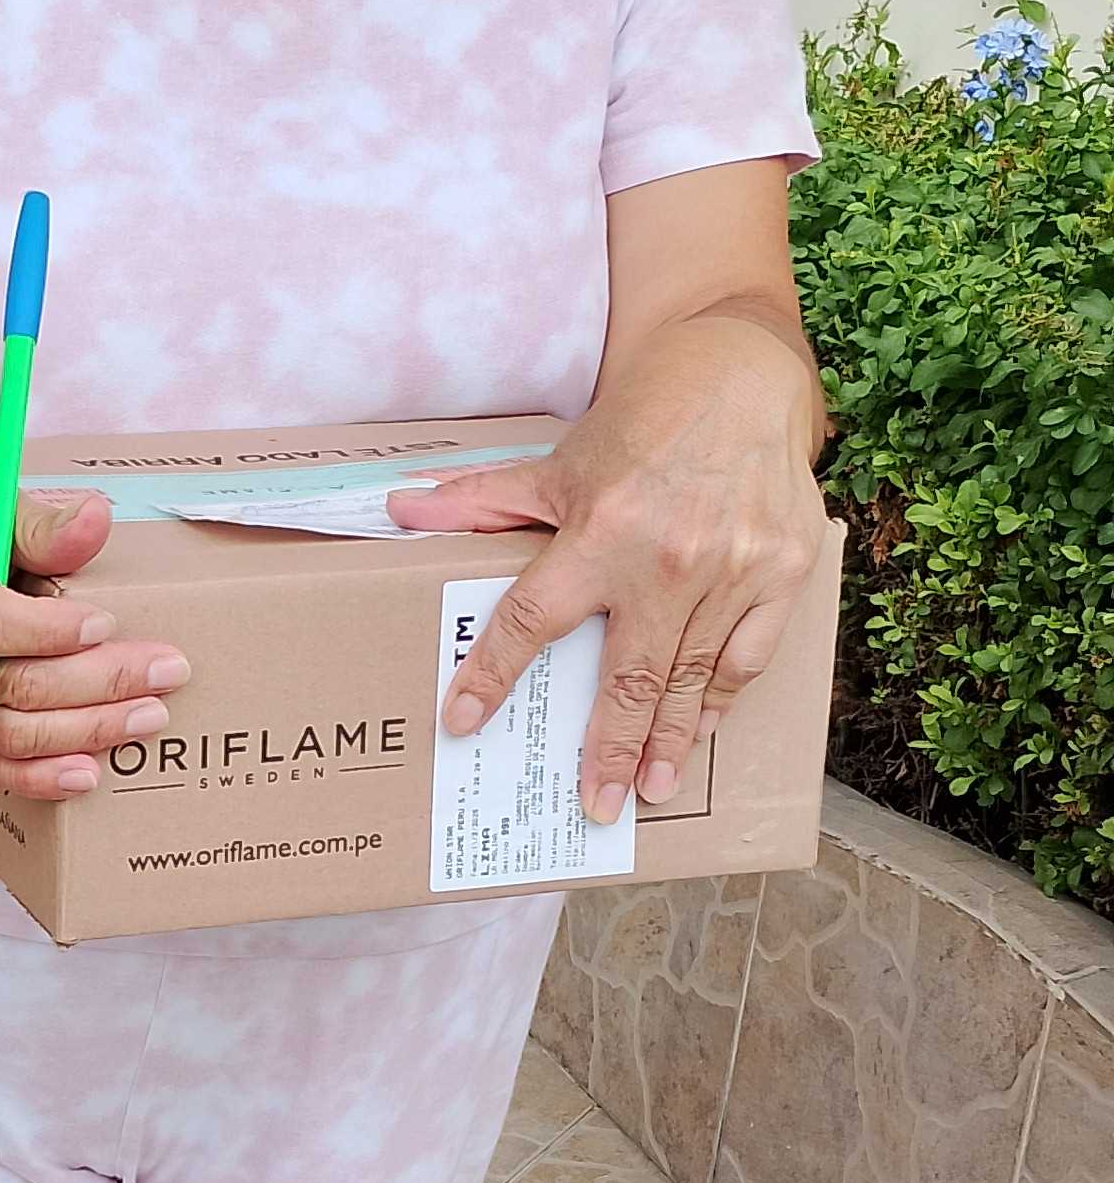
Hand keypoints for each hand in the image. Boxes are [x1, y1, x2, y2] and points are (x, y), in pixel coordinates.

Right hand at [0, 466, 189, 800]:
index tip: (105, 624)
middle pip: (9, 684)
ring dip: (84, 731)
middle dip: (97, 683)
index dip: (45, 632)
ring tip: (148, 714)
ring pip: (7, 733)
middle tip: (166, 669)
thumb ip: (40, 520)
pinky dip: (37, 777)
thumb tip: (98, 519)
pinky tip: (87, 774)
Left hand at [384, 321, 827, 819]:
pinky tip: (701, 731)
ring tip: (647, 788)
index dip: (492, 672)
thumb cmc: (643, 422)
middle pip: (628, 677)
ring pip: (692, 678)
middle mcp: (667, 560)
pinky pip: (748, 656)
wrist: (740, 377)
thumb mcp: (560, 461)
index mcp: (601, 531)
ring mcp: (732, 571)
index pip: (532, 618)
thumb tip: (399, 509)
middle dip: (606, 749)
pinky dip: (722, 698)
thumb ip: (483, 500)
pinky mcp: (782, 571)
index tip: (464, 720)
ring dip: (668, 741)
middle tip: (592, 805)